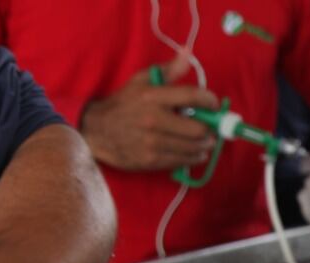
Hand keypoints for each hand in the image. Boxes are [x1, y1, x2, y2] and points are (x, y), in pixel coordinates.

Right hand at [79, 52, 218, 171]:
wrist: (97, 130)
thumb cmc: (124, 104)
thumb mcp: (141, 81)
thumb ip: (168, 71)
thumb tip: (188, 54)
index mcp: (153, 97)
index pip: (192, 97)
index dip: (210, 101)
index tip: (213, 104)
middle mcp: (154, 120)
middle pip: (199, 129)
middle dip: (211, 128)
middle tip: (211, 126)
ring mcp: (153, 142)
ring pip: (195, 147)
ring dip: (205, 144)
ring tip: (204, 139)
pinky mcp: (152, 160)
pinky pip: (184, 161)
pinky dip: (194, 156)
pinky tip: (193, 150)